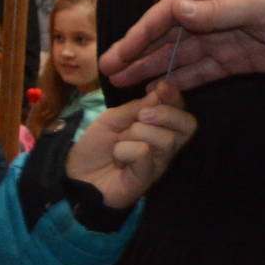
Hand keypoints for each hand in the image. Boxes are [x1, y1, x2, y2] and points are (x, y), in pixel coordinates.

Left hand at [64, 80, 196, 208]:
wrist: (76, 175)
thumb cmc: (95, 147)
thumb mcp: (112, 118)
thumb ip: (135, 107)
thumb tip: (159, 93)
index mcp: (158, 127)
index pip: (180, 110)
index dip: (175, 97)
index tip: (162, 87)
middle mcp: (164, 145)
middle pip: (188, 125)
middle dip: (166, 113)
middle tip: (142, 116)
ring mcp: (158, 163)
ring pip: (166, 139)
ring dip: (138, 133)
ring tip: (120, 141)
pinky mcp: (146, 178)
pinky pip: (145, 153)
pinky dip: (126, 150)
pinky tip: (118, 157)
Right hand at [99, 0, 264, 89]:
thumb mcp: (261, 3)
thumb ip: (218, 11)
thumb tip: (176, 8)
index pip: (172, 8)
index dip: (144, 30)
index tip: (122, 50)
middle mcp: (215, 11)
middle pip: (170, 33)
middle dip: (139, 51)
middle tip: (108, 70)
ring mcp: (226, 36)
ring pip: (182, 54)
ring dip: (154, 68)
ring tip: (124, 84)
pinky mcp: (239, 59)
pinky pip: (204, 71)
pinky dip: (182, 81)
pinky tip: (160, 91)